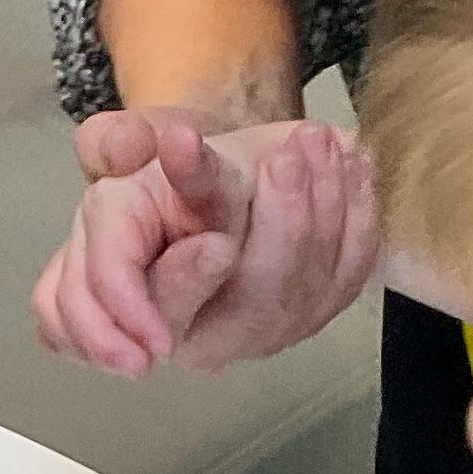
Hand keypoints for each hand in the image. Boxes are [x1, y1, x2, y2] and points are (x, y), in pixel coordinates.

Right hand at [30, 114, 378, 378]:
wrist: (213, 186)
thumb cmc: (159, 176)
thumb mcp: (126, 151)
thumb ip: (114, 148)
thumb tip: (124, 146)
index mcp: (141, 303)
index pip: (165, 302)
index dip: (189, 280)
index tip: (218, 245)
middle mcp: (203, 333)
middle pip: (254, 300)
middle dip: (278, 228)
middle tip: (283, 161)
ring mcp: (263, 331)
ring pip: (307, 285)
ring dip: (322, 205)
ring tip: (316, 140)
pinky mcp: (314, 311)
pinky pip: (349, 271)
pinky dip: (358, 213)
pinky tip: (354, 165)